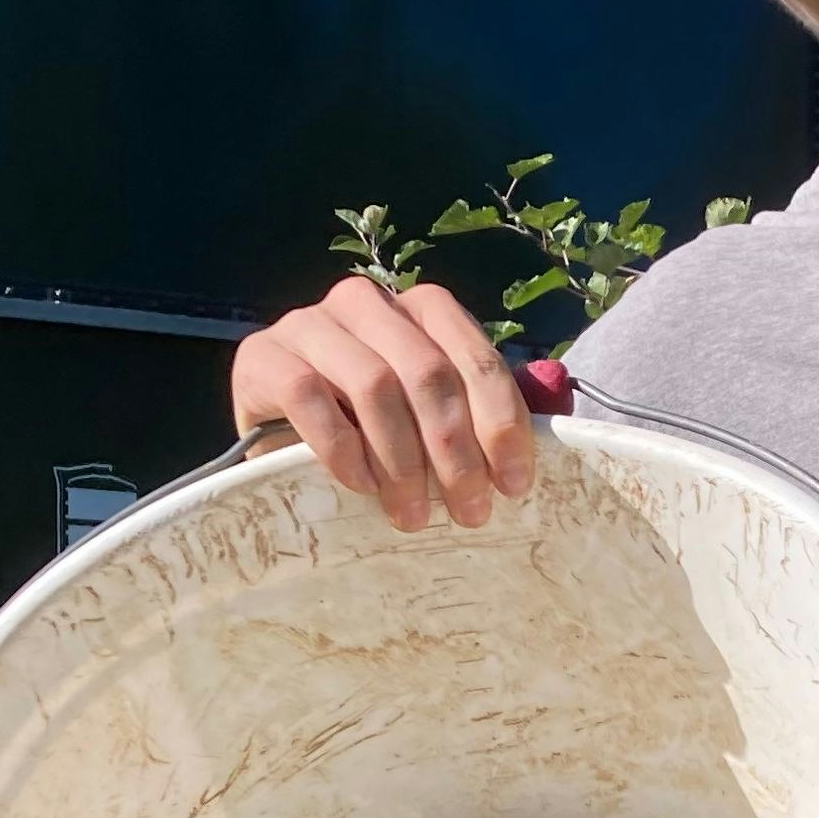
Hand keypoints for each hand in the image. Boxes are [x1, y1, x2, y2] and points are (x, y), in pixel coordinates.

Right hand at [229, 278, 533, 531]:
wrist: (277, 442)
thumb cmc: (372, 434)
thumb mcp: (432, 421)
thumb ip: (487, 408)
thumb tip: (557, 408)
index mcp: (420, 310)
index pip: (474, 356)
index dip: (501, 421)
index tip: (515, 484)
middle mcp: (365, 303)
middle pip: (427, 372)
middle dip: (455, 450)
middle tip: (469, 510)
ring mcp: (308, 323)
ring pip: (373, 384)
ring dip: (402, 460)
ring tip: (413, 514)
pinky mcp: (261, 355)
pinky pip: (309, 397)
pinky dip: (343, 449)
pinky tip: (362, 487)